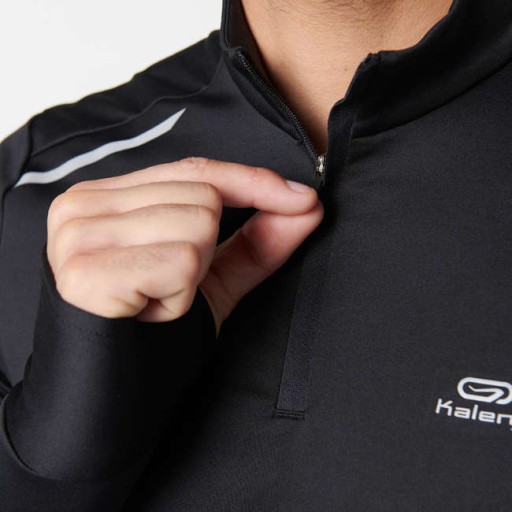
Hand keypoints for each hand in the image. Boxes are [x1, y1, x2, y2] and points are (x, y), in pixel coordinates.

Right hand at [46, 157, 323, 335]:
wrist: (108, 395)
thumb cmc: (154, 330)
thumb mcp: (210, 277)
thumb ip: (256, 239)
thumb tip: (307, 206)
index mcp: (104, 198)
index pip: (194, 170)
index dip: (252, 182)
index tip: (302, 198)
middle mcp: (81, 207)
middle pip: (202, 196)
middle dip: (206, 249)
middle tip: (166, 286)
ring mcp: (76, 237)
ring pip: (197, 224)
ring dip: (193, 275)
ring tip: (154, 299)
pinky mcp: (85, 273)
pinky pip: (180, 262)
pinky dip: (179, 296)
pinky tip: (146, 312)